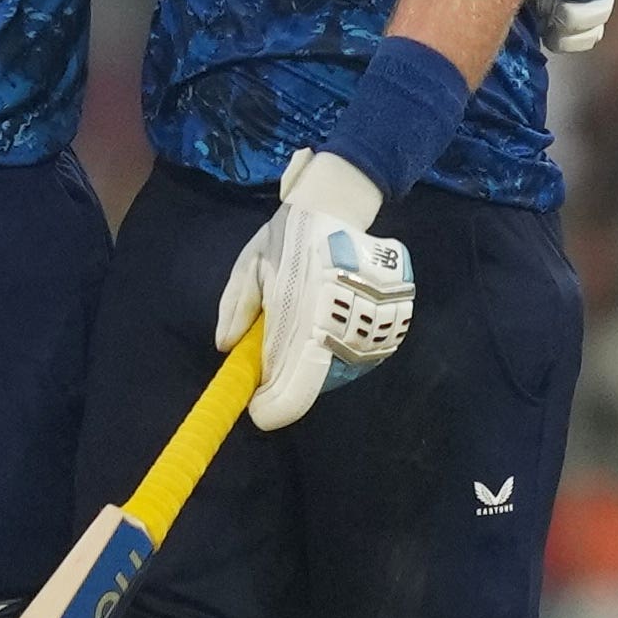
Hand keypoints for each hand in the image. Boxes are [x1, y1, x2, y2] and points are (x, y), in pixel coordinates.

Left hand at [216, 150, 414, 430]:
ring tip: (301, 324)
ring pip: (330, 375)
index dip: (272, 408)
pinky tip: (323, 322)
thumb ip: (236, 309)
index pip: (293, 391)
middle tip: (271, 350)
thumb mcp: (250, 267)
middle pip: (309, 388)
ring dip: (308, 367)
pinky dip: (332, 354)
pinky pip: (352, 360)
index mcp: (307, 317)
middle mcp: (344, 330)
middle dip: (285, 380)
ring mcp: (373, 332)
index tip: (255, 408)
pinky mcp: (392, 328)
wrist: (340, 208)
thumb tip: (226, 348)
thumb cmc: (289, 238)